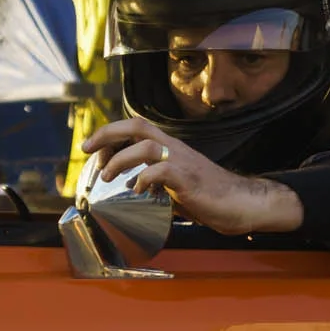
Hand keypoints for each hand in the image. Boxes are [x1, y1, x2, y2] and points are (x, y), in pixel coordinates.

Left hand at [80, 118, 302, 235]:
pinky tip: (139, 191)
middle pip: (137, 127)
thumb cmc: (212, 197)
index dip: (111, 134)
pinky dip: (144, 178)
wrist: (242, 203)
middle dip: (107, 134)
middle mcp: (175, 149)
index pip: (136, 128)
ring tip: (107, 176)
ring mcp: (183, 162)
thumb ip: (157, 184)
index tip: (93, 150)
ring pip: (146, 146)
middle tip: (87, 150)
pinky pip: (161, 170)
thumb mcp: (177, 187)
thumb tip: (134, 191)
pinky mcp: (189, 179)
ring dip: (120, 159)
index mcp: (172, 148)